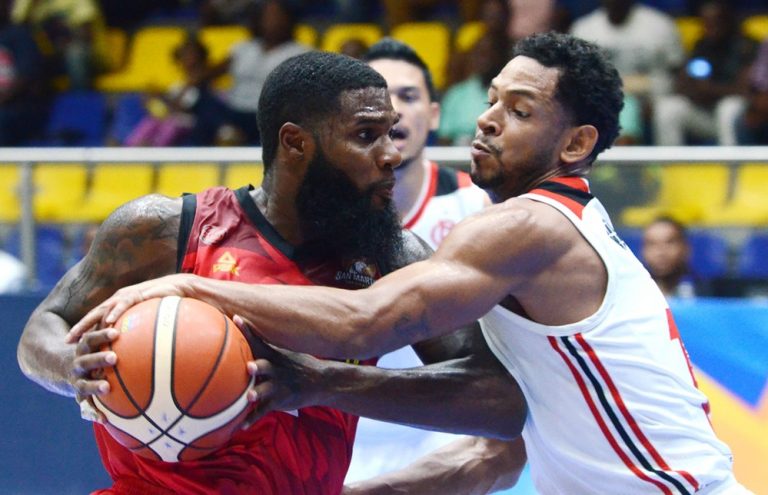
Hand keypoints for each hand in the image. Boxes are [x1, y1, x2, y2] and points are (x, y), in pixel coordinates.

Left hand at [66, 274, 196, 343]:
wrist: (182, 288)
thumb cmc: (169, 305)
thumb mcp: (153, 321)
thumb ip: (143, 333)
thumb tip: (141, 353)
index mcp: (121, 305)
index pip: (99, 318)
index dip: (85, 329)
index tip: (73, 343)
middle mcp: (120, 299)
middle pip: (95, 314)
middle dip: (80, 327)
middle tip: (68, 341)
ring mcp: (127, 296)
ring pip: (104, 310)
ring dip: (91, 322)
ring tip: (81, 335)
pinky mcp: (138, 293)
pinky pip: (124, 304)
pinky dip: (115, 313)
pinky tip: (108, 323)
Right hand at [71, 328, 119, 423]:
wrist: (63, 367)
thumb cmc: (93, 350)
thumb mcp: (97, 340)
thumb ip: (116, 333)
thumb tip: (145, 323)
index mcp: (82, 348)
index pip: (91, 339)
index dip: (102, 335)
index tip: (116, 333)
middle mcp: (78, 364)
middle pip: (86, 361)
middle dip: (99, 359)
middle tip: (114, 357)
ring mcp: (77, 381)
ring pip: (84, 385)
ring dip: (95, 386)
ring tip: (107, 387)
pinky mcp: (80, 396)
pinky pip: (87, 406)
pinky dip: (94, 413)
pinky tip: (105, 420)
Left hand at [234, 316, 326, 428]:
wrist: (321, 382)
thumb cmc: (298, 364)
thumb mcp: (287, 351)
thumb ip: (267, 345)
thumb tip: (247, 332)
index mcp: (275, 355)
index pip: (259, 339)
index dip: (248, 329)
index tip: (236, 319)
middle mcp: (276, 369)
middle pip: (265, 366)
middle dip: (257, 366)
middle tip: (250, 366)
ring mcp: (278, 386)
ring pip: (265, 390)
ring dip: (256, 393)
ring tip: (250, 397)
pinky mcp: (279, 401)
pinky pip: (263, 411)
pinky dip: (251, 419)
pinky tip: (240, 426)